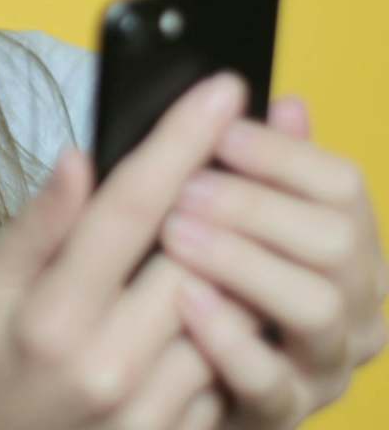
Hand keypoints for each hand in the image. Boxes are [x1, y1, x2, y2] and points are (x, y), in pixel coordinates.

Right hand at [0, 74, 248, 429]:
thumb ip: (35, 226)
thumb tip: (80, 158)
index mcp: (51, 316)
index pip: (130, 210)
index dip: (180, 142)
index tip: (221, 91)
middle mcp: (108, 363)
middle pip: (198, 251)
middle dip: (222, 191)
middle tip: (230, 150)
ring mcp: (151, 407)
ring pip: (228, 304)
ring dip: (230, 254)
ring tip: (214, 225)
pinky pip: (230, 359)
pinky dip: (226, 316)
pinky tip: (199, 295)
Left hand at [160, 96, 388, 427]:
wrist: (149, 377)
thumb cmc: (195, 283)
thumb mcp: (224, 219)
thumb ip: (260, 171)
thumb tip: (289, 104)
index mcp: (346, 248)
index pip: (343, 186)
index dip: (282, 153)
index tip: (220, 130)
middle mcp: (355, 307)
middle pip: (338, 242)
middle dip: (257, 205)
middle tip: (186, 187)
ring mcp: (323, 366)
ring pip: (317, 306)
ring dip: (244, 260)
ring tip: (176, 232)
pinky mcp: (280, 413)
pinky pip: (270, 380)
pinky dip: (229, 336)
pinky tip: (184, 299)